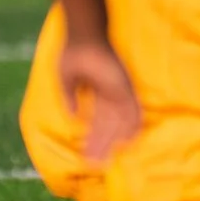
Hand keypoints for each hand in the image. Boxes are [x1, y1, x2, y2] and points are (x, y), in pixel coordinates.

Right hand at [60, 41, 140, 161]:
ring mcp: (119, 92)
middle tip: (96, 165)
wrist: (84, 35)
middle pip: (108, 127)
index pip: (96, 122)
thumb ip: (70, 98)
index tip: (87, 156)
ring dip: (113, 140)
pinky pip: (131, 108)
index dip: (92, 139)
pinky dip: (132, 124)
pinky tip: (129, 139)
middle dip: (101, 146)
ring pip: (119, 122)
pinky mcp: (124, 86)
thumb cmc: (75, 53)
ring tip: (107, 158)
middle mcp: (111, 96)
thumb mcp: (67, 80)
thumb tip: (72, 118)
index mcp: (98, 95)